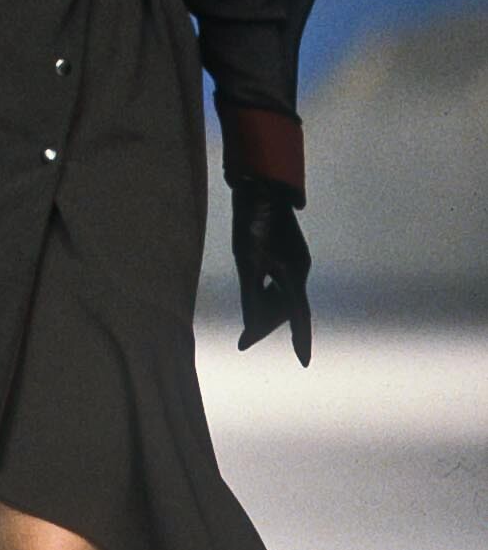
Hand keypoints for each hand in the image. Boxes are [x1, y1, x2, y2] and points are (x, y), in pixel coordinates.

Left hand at [231, 178, 310, 366]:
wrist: (261, 189)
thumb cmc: (252, 225)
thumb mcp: (247, 262)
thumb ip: (251, 295)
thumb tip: (252, 326)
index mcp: (293, 274)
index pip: (299, 315)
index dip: (300, 339)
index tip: (303, 361)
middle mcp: (300, 270)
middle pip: (289, 307)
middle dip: (269, 325)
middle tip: (245, 340)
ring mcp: (296, 261)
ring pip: (285, 294)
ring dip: (269, 310)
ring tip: (248, 325)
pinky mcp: (289, 253)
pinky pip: (282, 282)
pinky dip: (270, 294)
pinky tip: (257, 297)